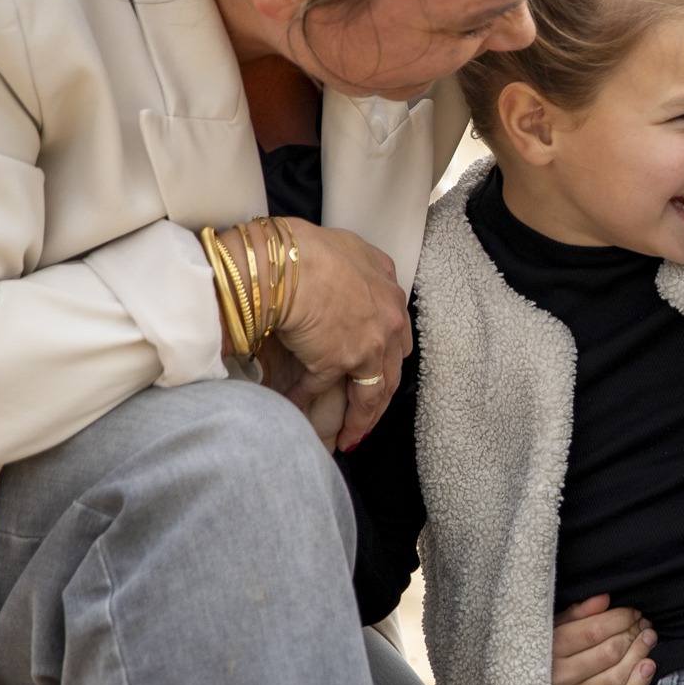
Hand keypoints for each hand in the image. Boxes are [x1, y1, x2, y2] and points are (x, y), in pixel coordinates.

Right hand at [269, 218, 412, 452]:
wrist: (286, 262)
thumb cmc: (306, 247)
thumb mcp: (346, 248)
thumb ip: (355, 268)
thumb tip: (344, 273)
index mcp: (389, 291)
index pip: (397, 333)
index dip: (388, 356)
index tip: (380, 374)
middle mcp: (388, 320)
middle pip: (392, 371)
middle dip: (381, 398)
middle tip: (368, 418)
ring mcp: (368, 345)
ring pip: (372, 393)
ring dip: (359, 419)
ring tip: (347, 437)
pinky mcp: (339, 363)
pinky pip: (321, 390)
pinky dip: (306, 401)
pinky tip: (296, 411)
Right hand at [552, 594, 657, 684]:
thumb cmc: (541, 654)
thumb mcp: (550, 629)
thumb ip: (577, 613)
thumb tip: (606, 598)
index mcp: (549, 650)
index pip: (593, 631)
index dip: (620, 619)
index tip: (633, 611)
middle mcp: (559, 677)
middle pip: (608, 653)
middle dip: (632, 634)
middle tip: (644, 624)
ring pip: (615, 678)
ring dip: (639, 655)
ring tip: (649, 639)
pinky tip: (648, 666)